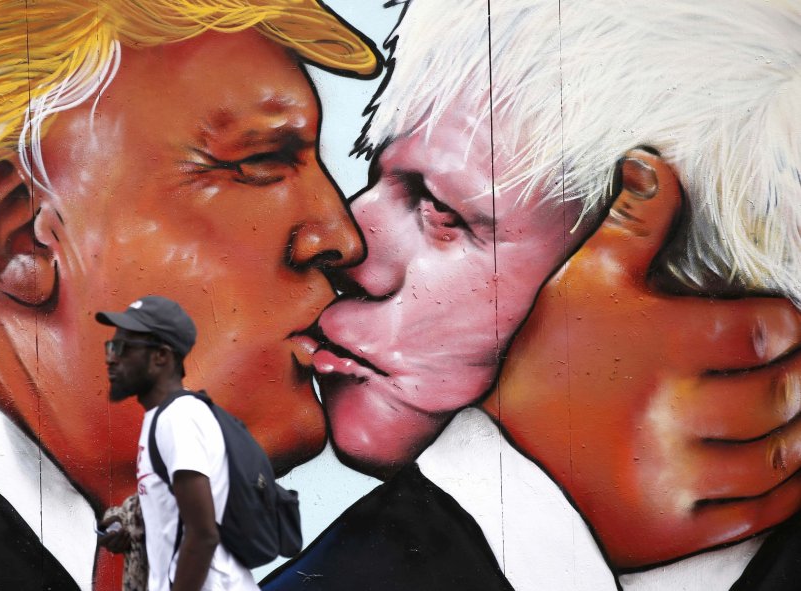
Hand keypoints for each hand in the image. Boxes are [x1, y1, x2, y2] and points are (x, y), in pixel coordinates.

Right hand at [98, 515, 130, 553]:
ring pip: (118, 547)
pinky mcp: (120, 550)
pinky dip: (127, 541)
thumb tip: (104, 523)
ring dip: (124, 538)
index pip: (102, 541)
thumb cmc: (114, 523)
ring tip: (127, 531)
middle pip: (111, 545)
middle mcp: (106, 546)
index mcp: (101, 539)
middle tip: (123, 529)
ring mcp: (113, 549)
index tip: (114, 532)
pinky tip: (128, 535)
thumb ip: (108, 521)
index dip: (108, 537)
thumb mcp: (111, 520)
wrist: (119, 529)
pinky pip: (124, 548)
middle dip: (118, 536)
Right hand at [483, 149, 800, 567]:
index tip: (779, 326)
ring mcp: (673, 476)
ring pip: (780, 455)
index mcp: (658, 346)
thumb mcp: (579, 283)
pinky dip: (787, 491)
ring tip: (792, 414)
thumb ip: (631, 223)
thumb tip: (654, 158)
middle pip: (784, 394)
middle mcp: (671, 414)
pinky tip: (783, 469)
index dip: (787, 325)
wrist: (499, 457)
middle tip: (796, 369)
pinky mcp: (670, 526)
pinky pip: (758, 513)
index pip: (769, 329)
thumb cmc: (541, 363)